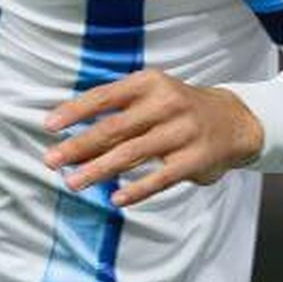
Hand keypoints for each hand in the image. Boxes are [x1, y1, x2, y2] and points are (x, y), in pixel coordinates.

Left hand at [42, 69, 264, 208]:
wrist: (233, 120)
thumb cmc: (177, 109)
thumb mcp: (152, 95)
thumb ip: (118, 109)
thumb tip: (71, 133)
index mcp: (149, 83)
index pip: (104, 96)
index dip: (75, 111)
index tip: (49, 125)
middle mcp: (166, 103)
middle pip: (114, 127)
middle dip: (79, 146)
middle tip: (52, 160)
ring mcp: (182, 132)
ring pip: (132, 153)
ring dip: (98, 169)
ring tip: (73, 182)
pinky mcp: (195, 159)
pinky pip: (160, 178)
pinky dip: (136, 190)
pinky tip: (115, 198)